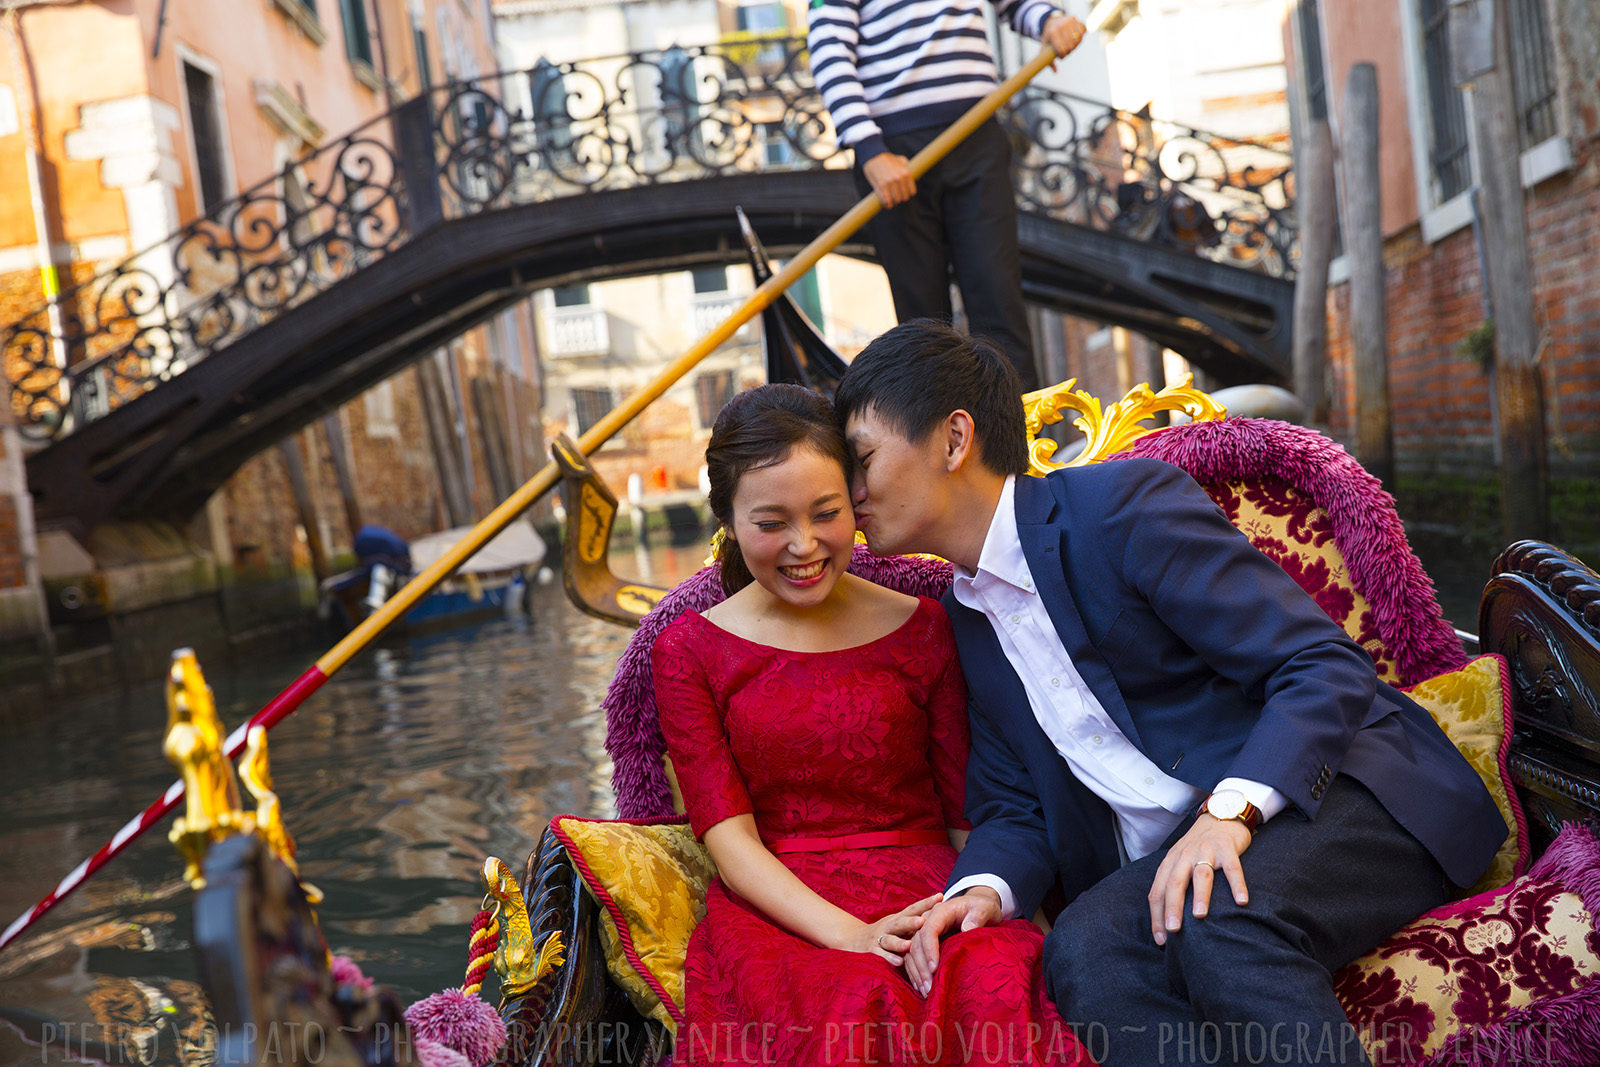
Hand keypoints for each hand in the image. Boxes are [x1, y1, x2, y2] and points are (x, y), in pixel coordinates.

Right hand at [855, 892, 942, 964]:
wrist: (854, 939)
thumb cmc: (887, 933)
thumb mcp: (900, 925)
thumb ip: (916, 925)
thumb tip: (944, 921)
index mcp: (898, 919)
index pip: (913, 909)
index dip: (926, 903)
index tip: (940, 897)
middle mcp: (888, 926)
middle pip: (900, 922)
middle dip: (911, 922)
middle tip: (924, 921)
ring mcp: (879, 938)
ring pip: (889, 939)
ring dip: (899, 943)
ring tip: (909, 945)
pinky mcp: (872, 951)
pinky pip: (880, 955)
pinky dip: (889, 958)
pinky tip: (899, 961)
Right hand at [863, 153, 915, 207]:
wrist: (874, 156)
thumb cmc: (888, 159)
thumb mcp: (901, 160)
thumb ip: (908, 168)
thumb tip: (916, 175)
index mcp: (906, 173)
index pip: (912, 192)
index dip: (908, 194)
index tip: (903, 194)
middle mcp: (899, 178)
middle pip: (904, 198)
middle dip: (900, 198)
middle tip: (895, 197)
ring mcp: (890, 182)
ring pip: (895, 200)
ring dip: (893, 202)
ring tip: (890, 200)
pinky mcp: (880, 186)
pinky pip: (886, 200)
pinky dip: (887, 204)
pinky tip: (886, 204)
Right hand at [904, 889, 1002, 995]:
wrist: (979, 906)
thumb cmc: (982, 908)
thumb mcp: (984, 908)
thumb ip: (977, 916)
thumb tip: (967, 929)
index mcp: (940, 911)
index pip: (929, 929)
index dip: (929, 949)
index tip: (934, 969)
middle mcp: (927, 920)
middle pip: (916, 943)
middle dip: (921, 966)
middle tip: (929, 987)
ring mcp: (924, 931)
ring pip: (911, 952)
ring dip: (917, 972)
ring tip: (925, 992)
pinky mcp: (925, 941)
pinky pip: (913, 957)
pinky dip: (915, 972)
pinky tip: (920, 987)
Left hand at [1041, 14, 1085, 61]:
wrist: (1051, 21)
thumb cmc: (1048, 37)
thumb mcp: (1044, 48)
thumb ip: (1048, 61)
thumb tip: (1056, 71)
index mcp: (1052, 32)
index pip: (1062, 50)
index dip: (1063, 56)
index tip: (1061, 55)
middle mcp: (1061, 25)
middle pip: (1071, 46)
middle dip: (1069, 51)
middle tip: (1065, 50)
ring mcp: (1069, 21)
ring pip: (1078, 40)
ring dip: (1075, 45)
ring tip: (1069, 45)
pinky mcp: (1075, 19)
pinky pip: (1082, 32)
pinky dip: (1080, 38)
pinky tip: (1075, 39)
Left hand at [1148, 815, 1252, 944]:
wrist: (1220, 815)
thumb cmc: (1199, 848)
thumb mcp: (1181, 862)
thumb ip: (1175, 884)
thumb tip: (1170, 921)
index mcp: (1170, 863)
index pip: (1157, 891)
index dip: (1156, 916)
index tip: (1160, 940)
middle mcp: (1184, 856)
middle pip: (1174, 883)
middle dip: (1172, 907)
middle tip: (1173, 930)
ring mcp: (1205, 850)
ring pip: (1200, 875)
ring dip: (1199, 896)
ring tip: (1200, 916)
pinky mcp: (1226, 848)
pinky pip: (1231, 867)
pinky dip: (1236, 884)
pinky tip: (1241, 901)